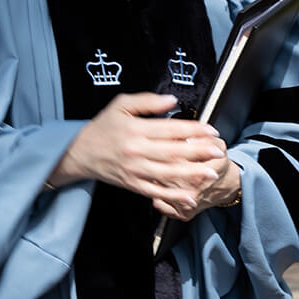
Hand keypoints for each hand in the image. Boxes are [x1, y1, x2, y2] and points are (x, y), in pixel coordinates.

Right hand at [48, 93, 230, 220]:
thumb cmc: (102, 127)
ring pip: (167, 173)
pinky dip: (173, 196)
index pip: (169, 129)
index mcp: (135, 129)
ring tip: (211, 173)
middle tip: (218, 150)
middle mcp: (136, 150)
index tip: (210, 130)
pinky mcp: (132, 184)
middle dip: (198, 151)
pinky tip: (190, 197)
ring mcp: (134, 170)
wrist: (80, 152)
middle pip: (172, 152)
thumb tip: (172, 101)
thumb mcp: (120, 105)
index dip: (192, 130)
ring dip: (191, 174)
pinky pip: (156, 191)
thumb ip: (147, 101)